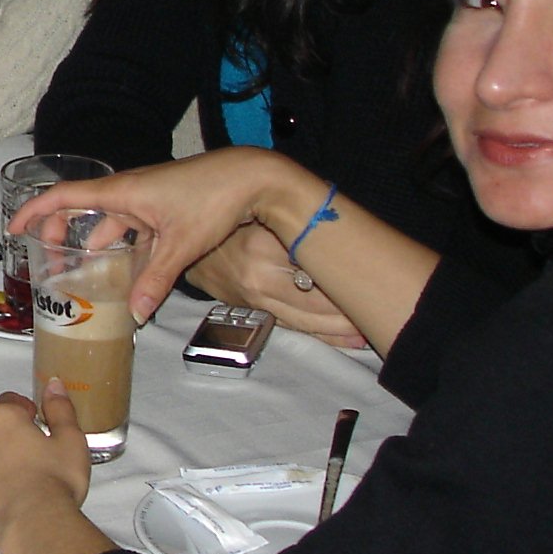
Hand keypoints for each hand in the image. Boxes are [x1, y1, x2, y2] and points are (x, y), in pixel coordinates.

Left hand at [0, 379, 113, 553]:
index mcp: (1, 418)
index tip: (42, 429)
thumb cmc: (56, 480)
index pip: (11, 401)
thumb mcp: (71, 440)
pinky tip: (13, 499)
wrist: (34, 527)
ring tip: (26, 483)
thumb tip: (53, 385)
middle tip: (39, 459)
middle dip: (12, 438)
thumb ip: (60, 408)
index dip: (28, 412)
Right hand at [9, 148, 306, 323]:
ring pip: (106, 222)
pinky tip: (126, 271)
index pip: (63, 196)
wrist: (251, 178)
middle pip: (78, 210)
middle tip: (50, 263)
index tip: (14, 227)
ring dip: (92, 244)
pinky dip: (122, 248)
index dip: (35, 210)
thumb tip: (136, 315)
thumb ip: (155, 279)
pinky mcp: (162, 208)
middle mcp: (127, 192)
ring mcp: (144, 200)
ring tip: (83, 273)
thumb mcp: (181, 243)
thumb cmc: (212, 197)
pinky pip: (130, 228)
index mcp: (120, 192)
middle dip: (58, 233)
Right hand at [186, 223, 365, 347]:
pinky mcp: (244, 310)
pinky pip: (285, 326)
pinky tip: (336, 337)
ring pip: (300, 324)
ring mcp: (248, 301)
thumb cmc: (228, 216)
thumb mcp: (264, 217)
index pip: (314, 281)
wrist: (178, 233)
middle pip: (311, 310)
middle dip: (345, 319)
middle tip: (373, 321)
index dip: (345, 291)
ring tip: (362, 336)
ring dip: (333, 332)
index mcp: (262, 255)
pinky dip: (313, 333)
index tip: (372, 295)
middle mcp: (255, 284)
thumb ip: (299, 235)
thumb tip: (344, 252)